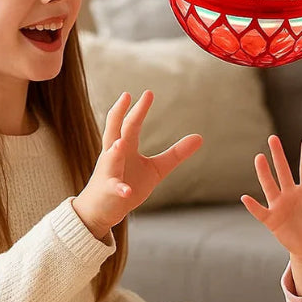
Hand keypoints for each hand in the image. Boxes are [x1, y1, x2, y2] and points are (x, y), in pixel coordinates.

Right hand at [73, 91, 202, 239]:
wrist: (102, 209)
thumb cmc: (128, 183)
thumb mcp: (156, 168)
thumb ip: (175, 153)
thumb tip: (200, 137)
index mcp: (126, 147)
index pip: (131, 124)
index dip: (139, 109)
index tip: (148, 93)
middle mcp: (114, 155)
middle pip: (115, 131)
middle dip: (120, 114)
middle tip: (126, 95)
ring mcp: (109, 173)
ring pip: (110, 159)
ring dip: (115, 152)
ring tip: (120, 143)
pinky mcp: (109, 192)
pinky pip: (114, 189)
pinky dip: (120, 189)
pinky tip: (127, 191)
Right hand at [240, 136, 301, 264]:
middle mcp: (292, 194)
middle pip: (284, 171)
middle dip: (279, 155)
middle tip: (273, 138)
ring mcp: (281, 206)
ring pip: (270, 186)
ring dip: (264, 173)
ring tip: (259, 157)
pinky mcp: (273, 220)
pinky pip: (261, 211)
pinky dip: (253, 206)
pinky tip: (245, 197)